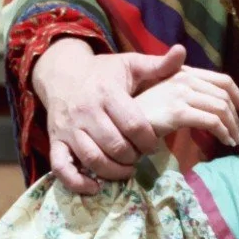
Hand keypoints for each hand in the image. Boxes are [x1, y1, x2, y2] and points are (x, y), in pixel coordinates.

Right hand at [33, 38, 188, 192]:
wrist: (62, 73)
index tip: (154, 144)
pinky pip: (61, 168)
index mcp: (108, 93)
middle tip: (140, 156)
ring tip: (126, 168)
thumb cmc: (103, 72)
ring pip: (92, 159)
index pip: (134, 124)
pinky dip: (77, 183)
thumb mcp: (130, 64)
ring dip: (113, 171)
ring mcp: (69, 128)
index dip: (149, 140)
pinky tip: (95, 186)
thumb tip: (182, 51)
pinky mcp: (55, 141)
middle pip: (115, 146)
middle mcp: (86, 112)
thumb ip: (158, 65)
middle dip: (133, 157)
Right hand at [133, 66, 238, 145]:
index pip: (223, 80)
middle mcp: (184, 77)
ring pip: (221, 108)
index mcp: (184, 72)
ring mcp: (180, 93)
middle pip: (225, 95)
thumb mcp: (166, 97)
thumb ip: (189, 95)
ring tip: (235, 142)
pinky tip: (224, 141)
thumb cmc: (141, 110)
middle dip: (238, 117)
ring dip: (233, 127)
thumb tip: (216, 106)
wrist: (118, 118)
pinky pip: (211, 121)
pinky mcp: (177, 111)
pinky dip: (223, 132)